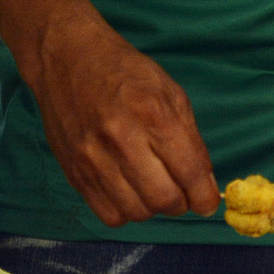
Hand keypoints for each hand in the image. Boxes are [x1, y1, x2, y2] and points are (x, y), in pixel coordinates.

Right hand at [21, 27, 217, 226]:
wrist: (68, 58)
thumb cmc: (125, 72)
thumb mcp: (171, 93)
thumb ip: (192, 141)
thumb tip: (205, 187)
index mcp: (153, 114)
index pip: (189, 173)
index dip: (205, 197)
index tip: (206, 201)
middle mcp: (122, 139)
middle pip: (164, 200)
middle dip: (180, 204)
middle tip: (180, 192)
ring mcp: (93, 158)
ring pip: (137, 212)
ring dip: (152, 207)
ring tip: (152, 187)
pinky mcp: (74, 171)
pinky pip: (108, 215)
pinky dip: (126, 211)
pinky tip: (128, 191)